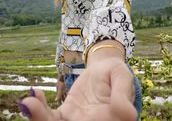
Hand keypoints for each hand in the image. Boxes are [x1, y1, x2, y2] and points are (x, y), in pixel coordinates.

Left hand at [22, 58, 136, 120]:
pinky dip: (39, 110)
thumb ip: (122, 94)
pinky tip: (33, 96)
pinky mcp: (66, 115)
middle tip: (30, 105)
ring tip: (28, 102)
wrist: (105, 69)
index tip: (56, 118)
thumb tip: (128, 115)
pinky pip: (51, 118)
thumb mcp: (122, 77)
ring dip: (40, 119)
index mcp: (110, 120)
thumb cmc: (116, 72)